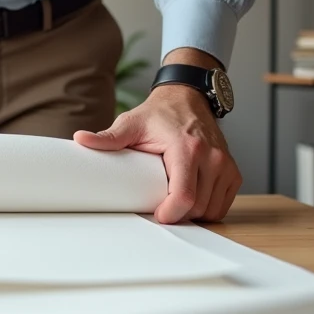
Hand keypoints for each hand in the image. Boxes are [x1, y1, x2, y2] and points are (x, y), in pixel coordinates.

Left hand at [74, 52, 240, 223]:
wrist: (188, 97)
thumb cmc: (160, 113)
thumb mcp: (131, 123)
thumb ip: (108, 137)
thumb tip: (80, 139)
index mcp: (187, 148)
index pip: (184, 196)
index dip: (170, 214)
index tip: (157, 215)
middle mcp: (212, 158)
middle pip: (198, 207)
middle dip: (178, 215)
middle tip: (160, 207)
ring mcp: (226, 165)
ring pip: (212, 209)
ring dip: (193, 213)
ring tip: (174, 201)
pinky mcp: (233, 171)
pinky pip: (224, 204)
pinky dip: (208, 208)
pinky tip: (192, 198)